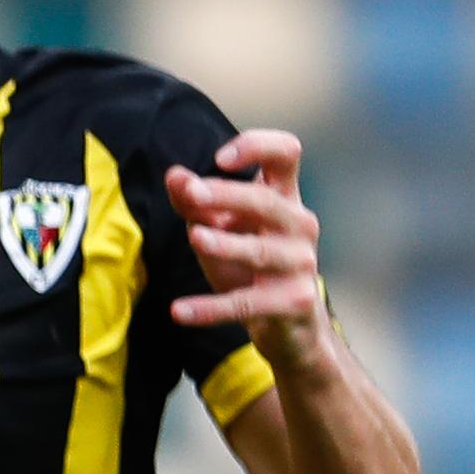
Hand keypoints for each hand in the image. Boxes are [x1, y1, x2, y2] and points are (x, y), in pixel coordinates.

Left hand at [166, 131, 326, 354]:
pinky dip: (210, 308)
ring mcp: (300, 264)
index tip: (220, 157)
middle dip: (230, 196)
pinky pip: (245, 303)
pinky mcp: (292, 302)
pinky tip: (179, 311)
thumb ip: (195, 204)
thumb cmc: (251, 267)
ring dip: (227, 244)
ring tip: (195, 238)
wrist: (290, 327)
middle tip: (194, 195)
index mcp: (284, 198)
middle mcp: (299, 225)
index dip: (258, 147)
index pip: (286, 154)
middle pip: (266, 201)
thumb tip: (174, 175)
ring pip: (259, 251)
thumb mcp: (220, 230)